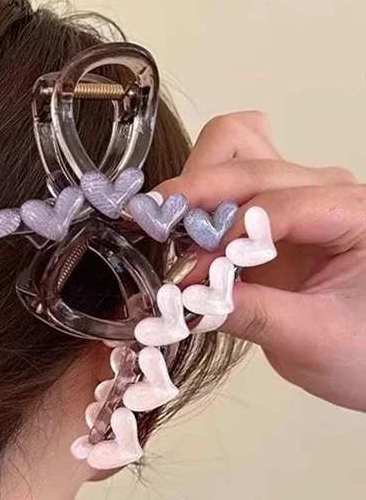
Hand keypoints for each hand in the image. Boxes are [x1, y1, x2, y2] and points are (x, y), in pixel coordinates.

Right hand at [158, 112, 365, 411]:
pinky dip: (194, 201)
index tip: (191, 273)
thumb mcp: (315, 341)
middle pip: (246, 159)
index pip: (278, 204)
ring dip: (193, 187)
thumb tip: (189, 301)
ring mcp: (294, 192)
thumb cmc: (364, 349)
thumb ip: (255, 315)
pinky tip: (178, 235)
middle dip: (195, 194)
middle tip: (154, 229)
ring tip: (168, 230)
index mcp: (355, 213)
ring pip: (231, 149)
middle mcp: (324, 189)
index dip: (227, 234)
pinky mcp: (267, 208)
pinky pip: (223, 181)